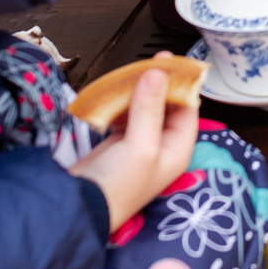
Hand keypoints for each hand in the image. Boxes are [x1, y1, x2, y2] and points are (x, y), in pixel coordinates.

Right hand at [69, 68, 197, 230]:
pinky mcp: (118, 143)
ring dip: (139, 91)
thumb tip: (158, 73)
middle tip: (151, 61)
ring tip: (132, 73)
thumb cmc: (117, 187)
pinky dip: (121, 103)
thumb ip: (150, 108)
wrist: (79, 207)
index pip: (188, 108)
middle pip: (166, 106)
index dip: (181, 85)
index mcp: (177, 149)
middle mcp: (162, 146)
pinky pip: (125, 115)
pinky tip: (116, 93)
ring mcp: (139, 144)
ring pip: (144, 108)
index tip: (172, 62)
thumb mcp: (140, 146)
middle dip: (159, 84)